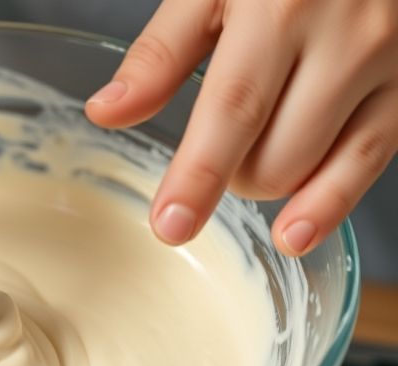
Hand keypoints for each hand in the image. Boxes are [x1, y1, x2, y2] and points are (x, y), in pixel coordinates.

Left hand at [86, 0, 397, 255]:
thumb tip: (108, 111)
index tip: (170, 225)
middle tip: (214, 150)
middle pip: (273, 155)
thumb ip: (162, 52)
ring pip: (315, 167)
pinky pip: (371, 163)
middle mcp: (342, 40)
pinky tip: (295, 231)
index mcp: (279, 10)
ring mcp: (385, 65)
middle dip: (228, 176)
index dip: (197, 176)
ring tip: (250, 156)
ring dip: (269, 182)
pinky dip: (327, 203)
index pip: (232, 110)